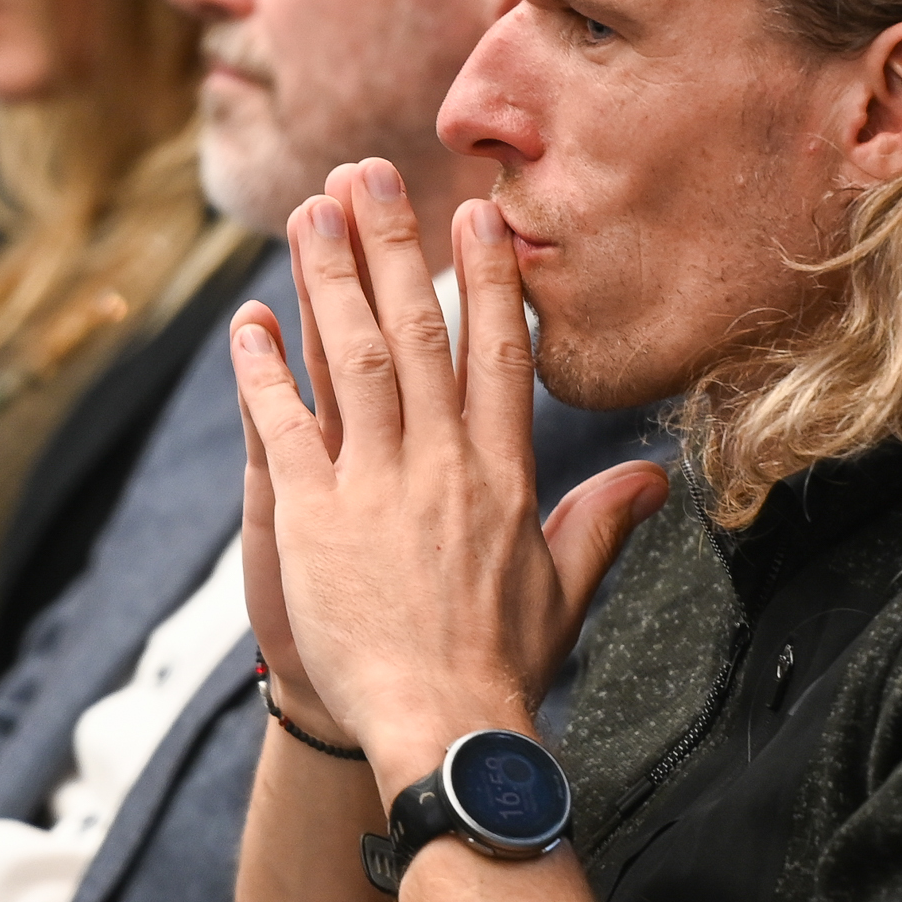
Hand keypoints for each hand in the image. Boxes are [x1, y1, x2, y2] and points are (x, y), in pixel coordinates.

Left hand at [234, 160, 668, 786]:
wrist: (445, 728)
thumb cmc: (503, 668)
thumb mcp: (564, 588)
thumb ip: (601, 521)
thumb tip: (652, 478)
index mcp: (503, 473)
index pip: (495, 351)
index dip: (484, 274)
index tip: (472, 209)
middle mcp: (443, 464)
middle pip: (418, 330)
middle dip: (392, 244)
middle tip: (369, 173)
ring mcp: (376, 486)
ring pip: (353, 358)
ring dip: (329, 279)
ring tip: (311, 212)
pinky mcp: (315, 518)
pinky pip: (284, 426)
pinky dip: (264, 368)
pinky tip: (249, 318)